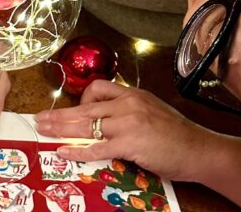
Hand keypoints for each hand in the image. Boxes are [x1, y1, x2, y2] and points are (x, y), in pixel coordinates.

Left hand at [34, 80, 220, 180]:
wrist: (201, 150)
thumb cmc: (177, 134)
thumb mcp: (151, 110)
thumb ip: (128, 110)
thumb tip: (104, 118)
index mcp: (132, 94)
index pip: (97, 88)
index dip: (81, 99)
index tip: (75, 111)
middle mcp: (127, 105)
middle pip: (84, 108)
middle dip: (59, 115)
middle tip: (40, 119)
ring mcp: (128, 124)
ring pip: (86, 126)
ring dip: (61, 130)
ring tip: (44, 131)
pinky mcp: (130, 144)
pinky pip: (96, 148)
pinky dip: (77, 151)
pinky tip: (63, 152)